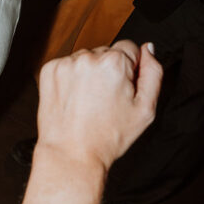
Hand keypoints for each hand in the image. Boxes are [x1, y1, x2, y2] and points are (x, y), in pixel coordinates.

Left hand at [36, 40, 162, 172]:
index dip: (130, 71)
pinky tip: (75, 99)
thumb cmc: (108, 137)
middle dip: (109, 71)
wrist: (71, 154)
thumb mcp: (145, 110)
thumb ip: (153, 73)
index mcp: (114, 63)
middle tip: (106, 100)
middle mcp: (89, 57)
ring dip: (89, 74)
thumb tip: (148, 49)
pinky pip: (67, 65)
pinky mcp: (49, 69)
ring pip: (87, 59)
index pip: (130, 48)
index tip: (122, 89)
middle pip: (106, 53)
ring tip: (88, 102)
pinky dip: (71, 78)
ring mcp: (67, 63)